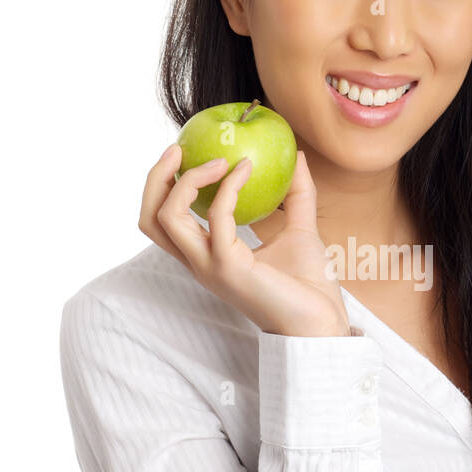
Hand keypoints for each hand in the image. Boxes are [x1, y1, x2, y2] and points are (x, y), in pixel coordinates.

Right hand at [138, 144, 350, 337]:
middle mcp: (200, 262)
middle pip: (150, 219)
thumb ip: (295, 194)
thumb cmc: (309, 285)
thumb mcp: (301, 229)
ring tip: (218, 159)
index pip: (163, 221)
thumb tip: (296, 157)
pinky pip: (216, 218)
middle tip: (178, 148)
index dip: (163, 185)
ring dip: (187, 180)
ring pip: (167, 218)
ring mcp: (210, 266)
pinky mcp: (229, 268)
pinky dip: (229, 187)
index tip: (186, 154)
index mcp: (206, 256)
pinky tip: (247, 170)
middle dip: (155, 178)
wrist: (321, 322)